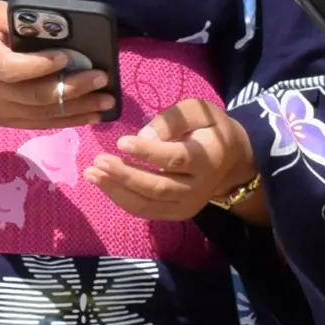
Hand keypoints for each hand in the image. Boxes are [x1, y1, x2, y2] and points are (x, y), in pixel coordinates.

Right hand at [0, 1, 114, 129]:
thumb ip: (11, 17)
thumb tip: (50, 23)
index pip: (13, 68)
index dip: (42, 66)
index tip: (69, 57)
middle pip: (34, 96)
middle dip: (72, 89)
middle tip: (102, 79)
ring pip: (40, 114)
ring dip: (77, 109)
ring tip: (106, 101)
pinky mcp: (2, 121)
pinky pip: (37, 123)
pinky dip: (66, 121)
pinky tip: (90, 115)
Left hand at [91, 98, 257, 221]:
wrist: (232, 161)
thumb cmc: (210, 129)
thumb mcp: (199, 111)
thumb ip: (173, 119)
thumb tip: (144, 135)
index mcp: (208, 158)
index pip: (176, 159)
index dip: (148, 152)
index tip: (121, 141)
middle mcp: (200, 187)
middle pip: (160, 187)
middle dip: (126, 175)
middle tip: (98, 160)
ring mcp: (189, 204)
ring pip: (150, 204)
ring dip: (118, 191)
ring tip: (91, 174)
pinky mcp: (178, 213)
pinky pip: (147, 212)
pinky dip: (123, 200)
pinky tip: (103, 183)